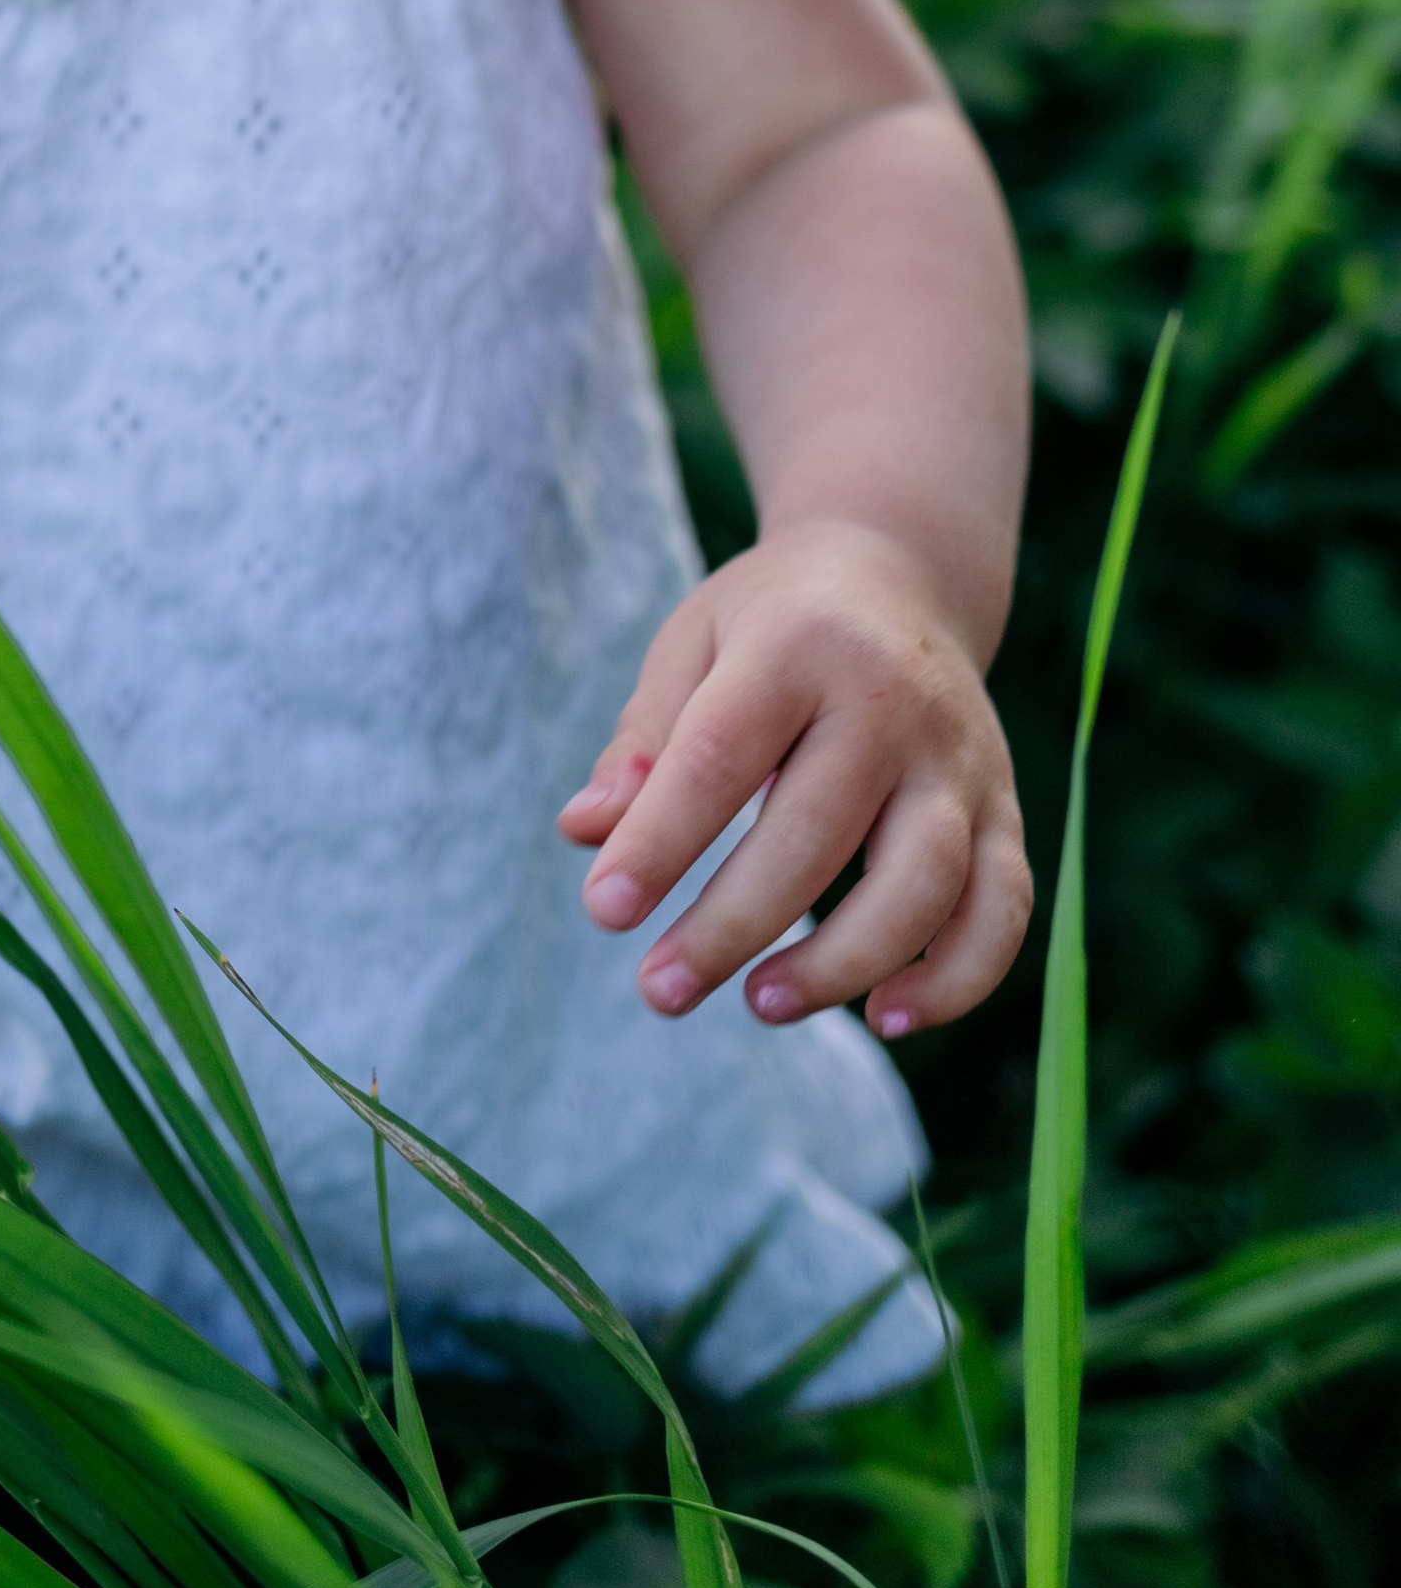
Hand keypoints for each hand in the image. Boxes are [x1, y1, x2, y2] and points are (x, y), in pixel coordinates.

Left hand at [556, 519, 1030, 1037]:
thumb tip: (586, 833)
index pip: (720, 756)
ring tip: (758, 1003)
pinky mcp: (1002, 807)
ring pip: (923, 884)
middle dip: (731, 926)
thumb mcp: (693, 644)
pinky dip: (957, 978)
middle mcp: (891, 699)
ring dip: (841, 964)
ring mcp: (960, 758)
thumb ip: (644, 741)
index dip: (660, 843)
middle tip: (659, 990)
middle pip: (816, 833)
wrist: (903, 572)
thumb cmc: (770, 621)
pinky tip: (886, 1015)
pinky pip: (1002, 908)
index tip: (605, 912)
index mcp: (797, 644)